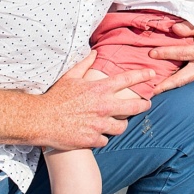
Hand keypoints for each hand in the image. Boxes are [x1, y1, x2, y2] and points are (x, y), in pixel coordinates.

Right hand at [38, 51, 152, 150]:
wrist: (41, 120)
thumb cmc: (55, 97)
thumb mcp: (70, 77)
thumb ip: (85, 64)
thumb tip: (94, 53)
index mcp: (99, 89)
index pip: (128, 79)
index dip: (142, 75)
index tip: (152, 74)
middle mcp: (103, 106)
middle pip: (134, 106)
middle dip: (144, 105)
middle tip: (146, 105)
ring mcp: (99, 124)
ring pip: (122, 127)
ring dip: (120, 124)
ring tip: (118, 123)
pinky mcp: (93, 139)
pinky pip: (105, 140)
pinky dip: (102, 137)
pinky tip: (97, 134)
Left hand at [149, 19, 193, 92]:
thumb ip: (190, 27)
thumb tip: (173, 29)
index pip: (183, 53)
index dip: (166, 53)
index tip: (152, 54)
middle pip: (184, 78)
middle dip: (167, 85)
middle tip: (151, 90)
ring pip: (186, 81)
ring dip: (171, 86)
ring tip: (155, 90)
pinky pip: (190, 78)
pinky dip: (178, 80)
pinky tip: (166, 82)